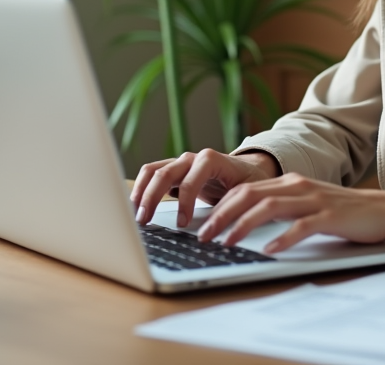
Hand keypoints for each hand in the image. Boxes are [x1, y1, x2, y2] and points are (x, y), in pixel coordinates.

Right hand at [131, 149, 279, 226]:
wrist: (247, 169)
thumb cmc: (248, 180)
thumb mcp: (248, 192)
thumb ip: (234, 204)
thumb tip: (218, 226)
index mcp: (211, 160)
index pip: (190, 180)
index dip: (184, 202)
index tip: (182, 224)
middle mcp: (192, 158)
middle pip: (165, 173)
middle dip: (152, 198)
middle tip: (146, 221)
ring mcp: (180, 163)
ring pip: (152, 171)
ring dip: (141, 192)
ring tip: (137, 215)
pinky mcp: (174, 172)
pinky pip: (151, 175)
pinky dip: (141, 189)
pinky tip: (137, 207)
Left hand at [197, 173, 384, 253]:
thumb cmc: (344, 213)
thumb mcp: (307, 205)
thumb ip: (282, 209)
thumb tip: (246, 225)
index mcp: (290, 182)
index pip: (245, 189)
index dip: (220, 206)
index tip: (203, 224)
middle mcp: (298, 186)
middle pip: (250, 195)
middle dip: (222, 215)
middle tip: (204, 236)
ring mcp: (314, 200)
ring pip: (269, 208)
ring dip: (243, 225)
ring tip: (227, 243)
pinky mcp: (330, 216)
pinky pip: (301, 226)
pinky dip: (282, 238)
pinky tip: (269, 249)